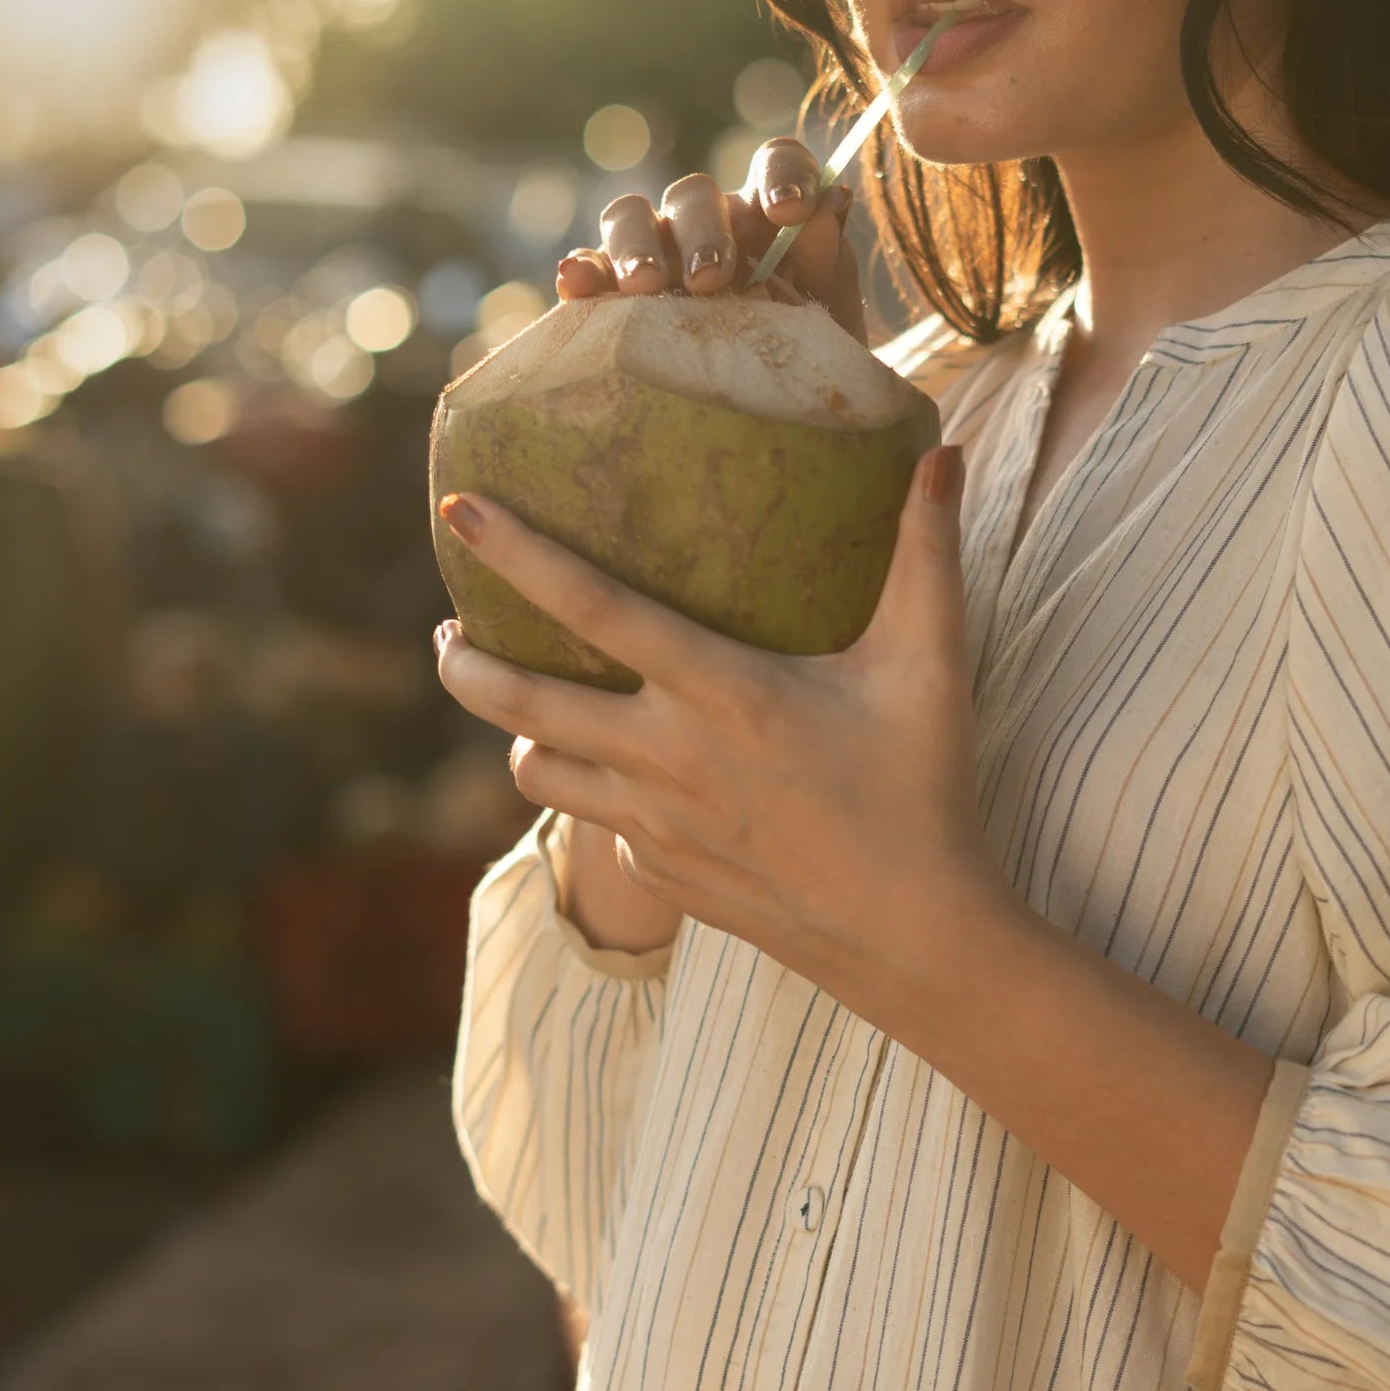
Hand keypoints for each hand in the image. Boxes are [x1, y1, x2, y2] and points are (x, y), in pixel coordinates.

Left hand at [433, 442, 998, 1009]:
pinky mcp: (659, 872)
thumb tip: (942, 453)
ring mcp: (653, 824)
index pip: (593, 608)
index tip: (461, 509)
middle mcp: (666, 758)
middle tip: (447, 629)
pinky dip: (588, 788)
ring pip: (534, 769)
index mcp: (720, 693)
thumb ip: (926, 554)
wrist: (910, 937)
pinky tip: (615, 772)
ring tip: (516, 698)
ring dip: (514, 730)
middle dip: (462, 661)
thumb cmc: (921, 790)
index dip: (519, 554)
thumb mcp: (929, 666)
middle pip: (519, 702)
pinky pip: (594, 822)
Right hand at [556, 139, 866, 343]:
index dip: (783, 176)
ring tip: (645, 288)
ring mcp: (657, 250)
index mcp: (770, 215)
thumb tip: (828, 205)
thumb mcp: (828, 311)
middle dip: (701, 233)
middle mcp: (710, 222)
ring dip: (637, 247)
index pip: (776, 164)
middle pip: (694, 195)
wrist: (776, 409)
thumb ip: (827, 259)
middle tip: (710, 280)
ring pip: (632, 218)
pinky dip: (582, 271)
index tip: (790, 212)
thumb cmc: (808, 350)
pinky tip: (574, 286)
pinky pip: (591, 268)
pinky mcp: (613, 288)